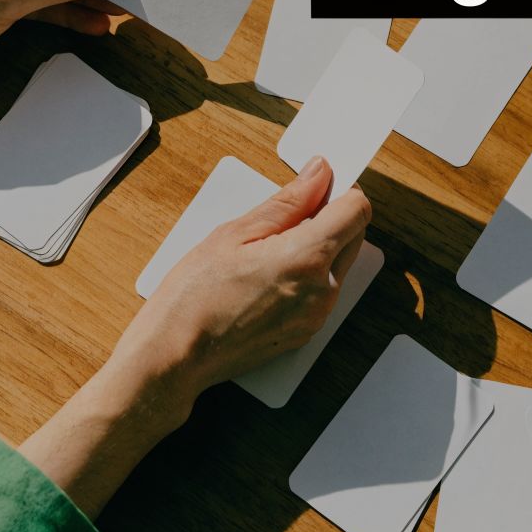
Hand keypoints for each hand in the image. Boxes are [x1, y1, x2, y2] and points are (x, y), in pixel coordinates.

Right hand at [19, 157, 370, 516]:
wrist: (175, 356)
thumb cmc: (193, 296)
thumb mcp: (235, 233)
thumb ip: (287, 202)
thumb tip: (319, 175)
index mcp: (307, 257)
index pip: (357, 210)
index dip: (341, 190)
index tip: (319, 183)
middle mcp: (323, 290)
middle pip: (354, 236)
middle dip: (330, 217)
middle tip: (286, 213)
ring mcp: (317, 315)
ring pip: (339, 264)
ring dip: (319, 247)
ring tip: (267, 250)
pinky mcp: (307, 332)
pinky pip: (322, 291)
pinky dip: (307, 275)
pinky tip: (267, 276)